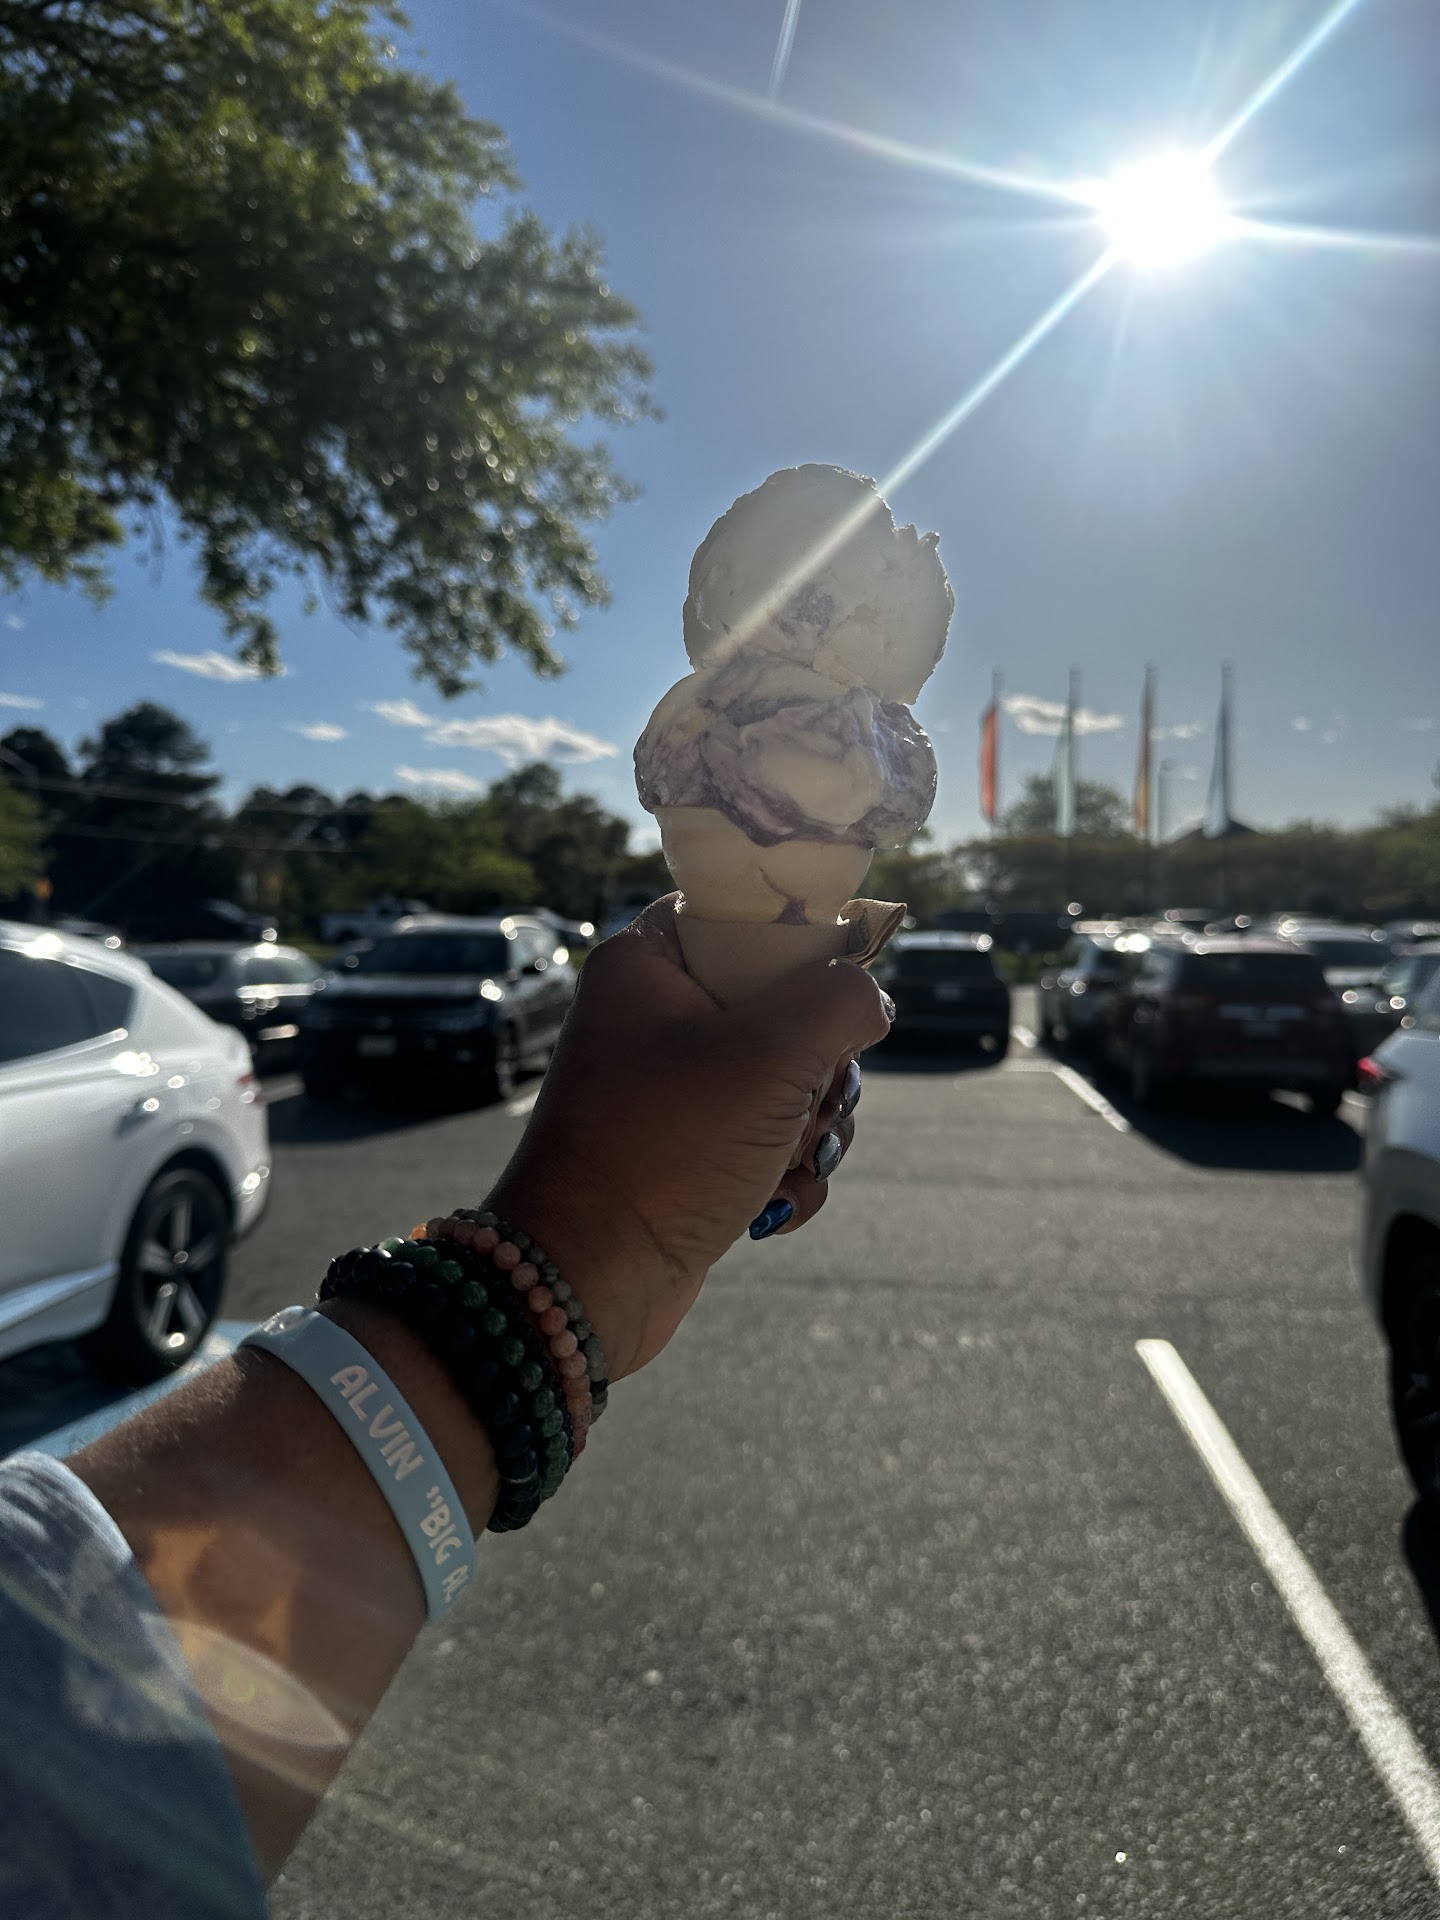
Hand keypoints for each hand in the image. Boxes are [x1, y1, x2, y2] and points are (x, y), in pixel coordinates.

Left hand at [486, 896, 889, 1381]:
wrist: (586, 1281)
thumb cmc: (665, 1150)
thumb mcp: (771, 1056)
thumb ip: (840, 1001)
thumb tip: (870, 1001)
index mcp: (648, 964)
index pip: (741, 911)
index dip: (802, 939)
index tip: (835, 985)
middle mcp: (656, 1018)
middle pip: (784, 1003)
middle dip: (822, 1065)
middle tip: (810, 1098)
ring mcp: (675, 1090)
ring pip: (792, 1079)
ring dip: (814, 1128)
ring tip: (789, 1163)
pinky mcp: (692, 1153)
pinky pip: (773, 1141)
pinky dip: (787, 1174)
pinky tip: (772, 1208)